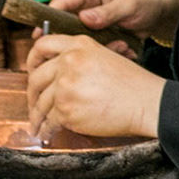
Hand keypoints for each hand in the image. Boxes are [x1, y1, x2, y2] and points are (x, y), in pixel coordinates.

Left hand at [26, 35, 165, 138]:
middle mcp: (68, 62)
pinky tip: (48, 133)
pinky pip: (50, 121)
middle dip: (32, 95)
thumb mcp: (107, 57)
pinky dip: (47, 130)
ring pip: (41, 104)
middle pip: (36, 78)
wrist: (147, 103)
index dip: (32, 60)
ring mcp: (65, 86)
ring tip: (38, 125)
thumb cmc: (134, 85)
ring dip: (37, 117)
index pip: (42, 45)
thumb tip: (58, 73)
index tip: (31, 71)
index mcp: (79, 46)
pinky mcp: (66, 109)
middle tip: (33, 105)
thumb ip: (80, 59)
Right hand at [49, 0, 178, 43]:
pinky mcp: (100, 36)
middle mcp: (85, 7)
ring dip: (98, 48)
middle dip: (74, 41)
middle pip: (65, 26)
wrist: (160, 12)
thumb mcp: (129, 3)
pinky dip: (109, 52)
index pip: (60, 4)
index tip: (41, 36)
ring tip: (121, 45)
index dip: (48, 19)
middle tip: (82, 52)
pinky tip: (126, 49)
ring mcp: (91, 23)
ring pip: (80, 41)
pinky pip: (95, 48)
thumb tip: (84, 18)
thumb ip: (107, 11)